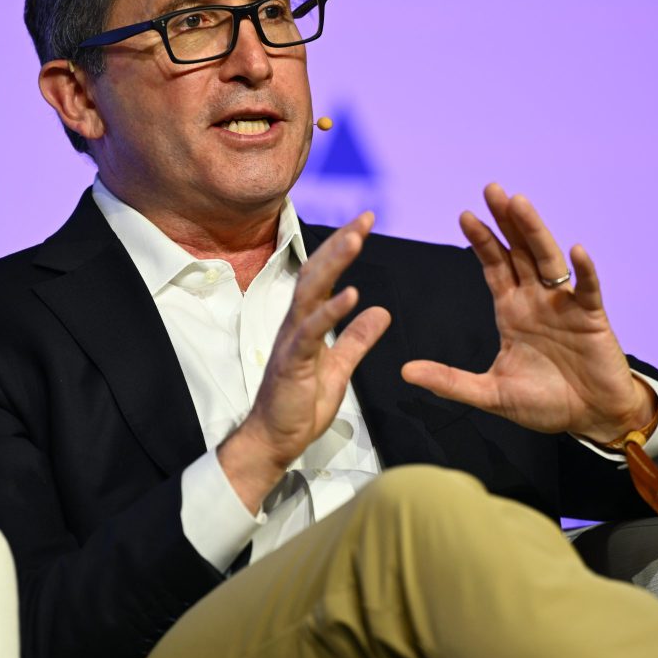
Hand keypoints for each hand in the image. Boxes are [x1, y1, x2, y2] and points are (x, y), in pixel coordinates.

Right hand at [220, 212, 391, 512]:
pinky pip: (311, 331)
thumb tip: (381, 312)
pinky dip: (331, 311)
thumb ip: (357, 340)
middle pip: (317, 273)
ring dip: (334, 264)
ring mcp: (292, 340)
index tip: (364, 221)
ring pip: (312, 292)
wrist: (275, 440)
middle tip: (364, 218)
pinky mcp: (292, 361)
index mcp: (308, 321)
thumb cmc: (300, 403)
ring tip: (355, 240)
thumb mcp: (340, 367)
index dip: (344, 247)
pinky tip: (351, 295)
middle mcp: (297, 322)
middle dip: (340, 243)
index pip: (326, 275)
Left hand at [401, 184, 654, 444]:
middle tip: (491, 189)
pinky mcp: (593, 319)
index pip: (494, 266)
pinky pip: (589, 290)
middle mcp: (538, 300)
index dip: (482, 240)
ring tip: (520, 203)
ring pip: (549, 261)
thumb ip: (450, 382)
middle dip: (506, 221)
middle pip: (519, 252)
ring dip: (534, 232)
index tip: (465, 214)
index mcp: (512, 310)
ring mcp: (566, 306)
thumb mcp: (491, 394)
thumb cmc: (546, 403)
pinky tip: (576, 249)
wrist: (592, 418)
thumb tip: (404, 371)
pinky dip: (585, 271)